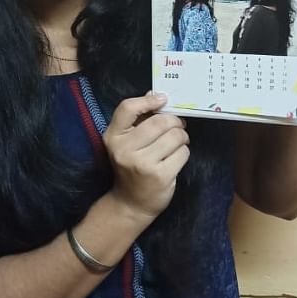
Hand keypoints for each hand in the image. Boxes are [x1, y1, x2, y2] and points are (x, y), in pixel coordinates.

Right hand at [103, 93, 189, 220]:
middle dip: (174, 122)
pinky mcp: (160, 175)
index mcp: (113, 137)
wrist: (130, 203)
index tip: (163, 99)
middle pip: (159, 121)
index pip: (127, 108)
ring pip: (175, 136)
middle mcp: (124, 149)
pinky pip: (182, 153)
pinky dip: (183, 152)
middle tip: (177, 126)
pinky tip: (175, 158)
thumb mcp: (126, 143)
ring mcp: (142, 163)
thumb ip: (138, 119)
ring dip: (182, 137)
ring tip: (177, 143)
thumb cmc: (132, 167)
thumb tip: (155, 94)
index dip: (147, 101)